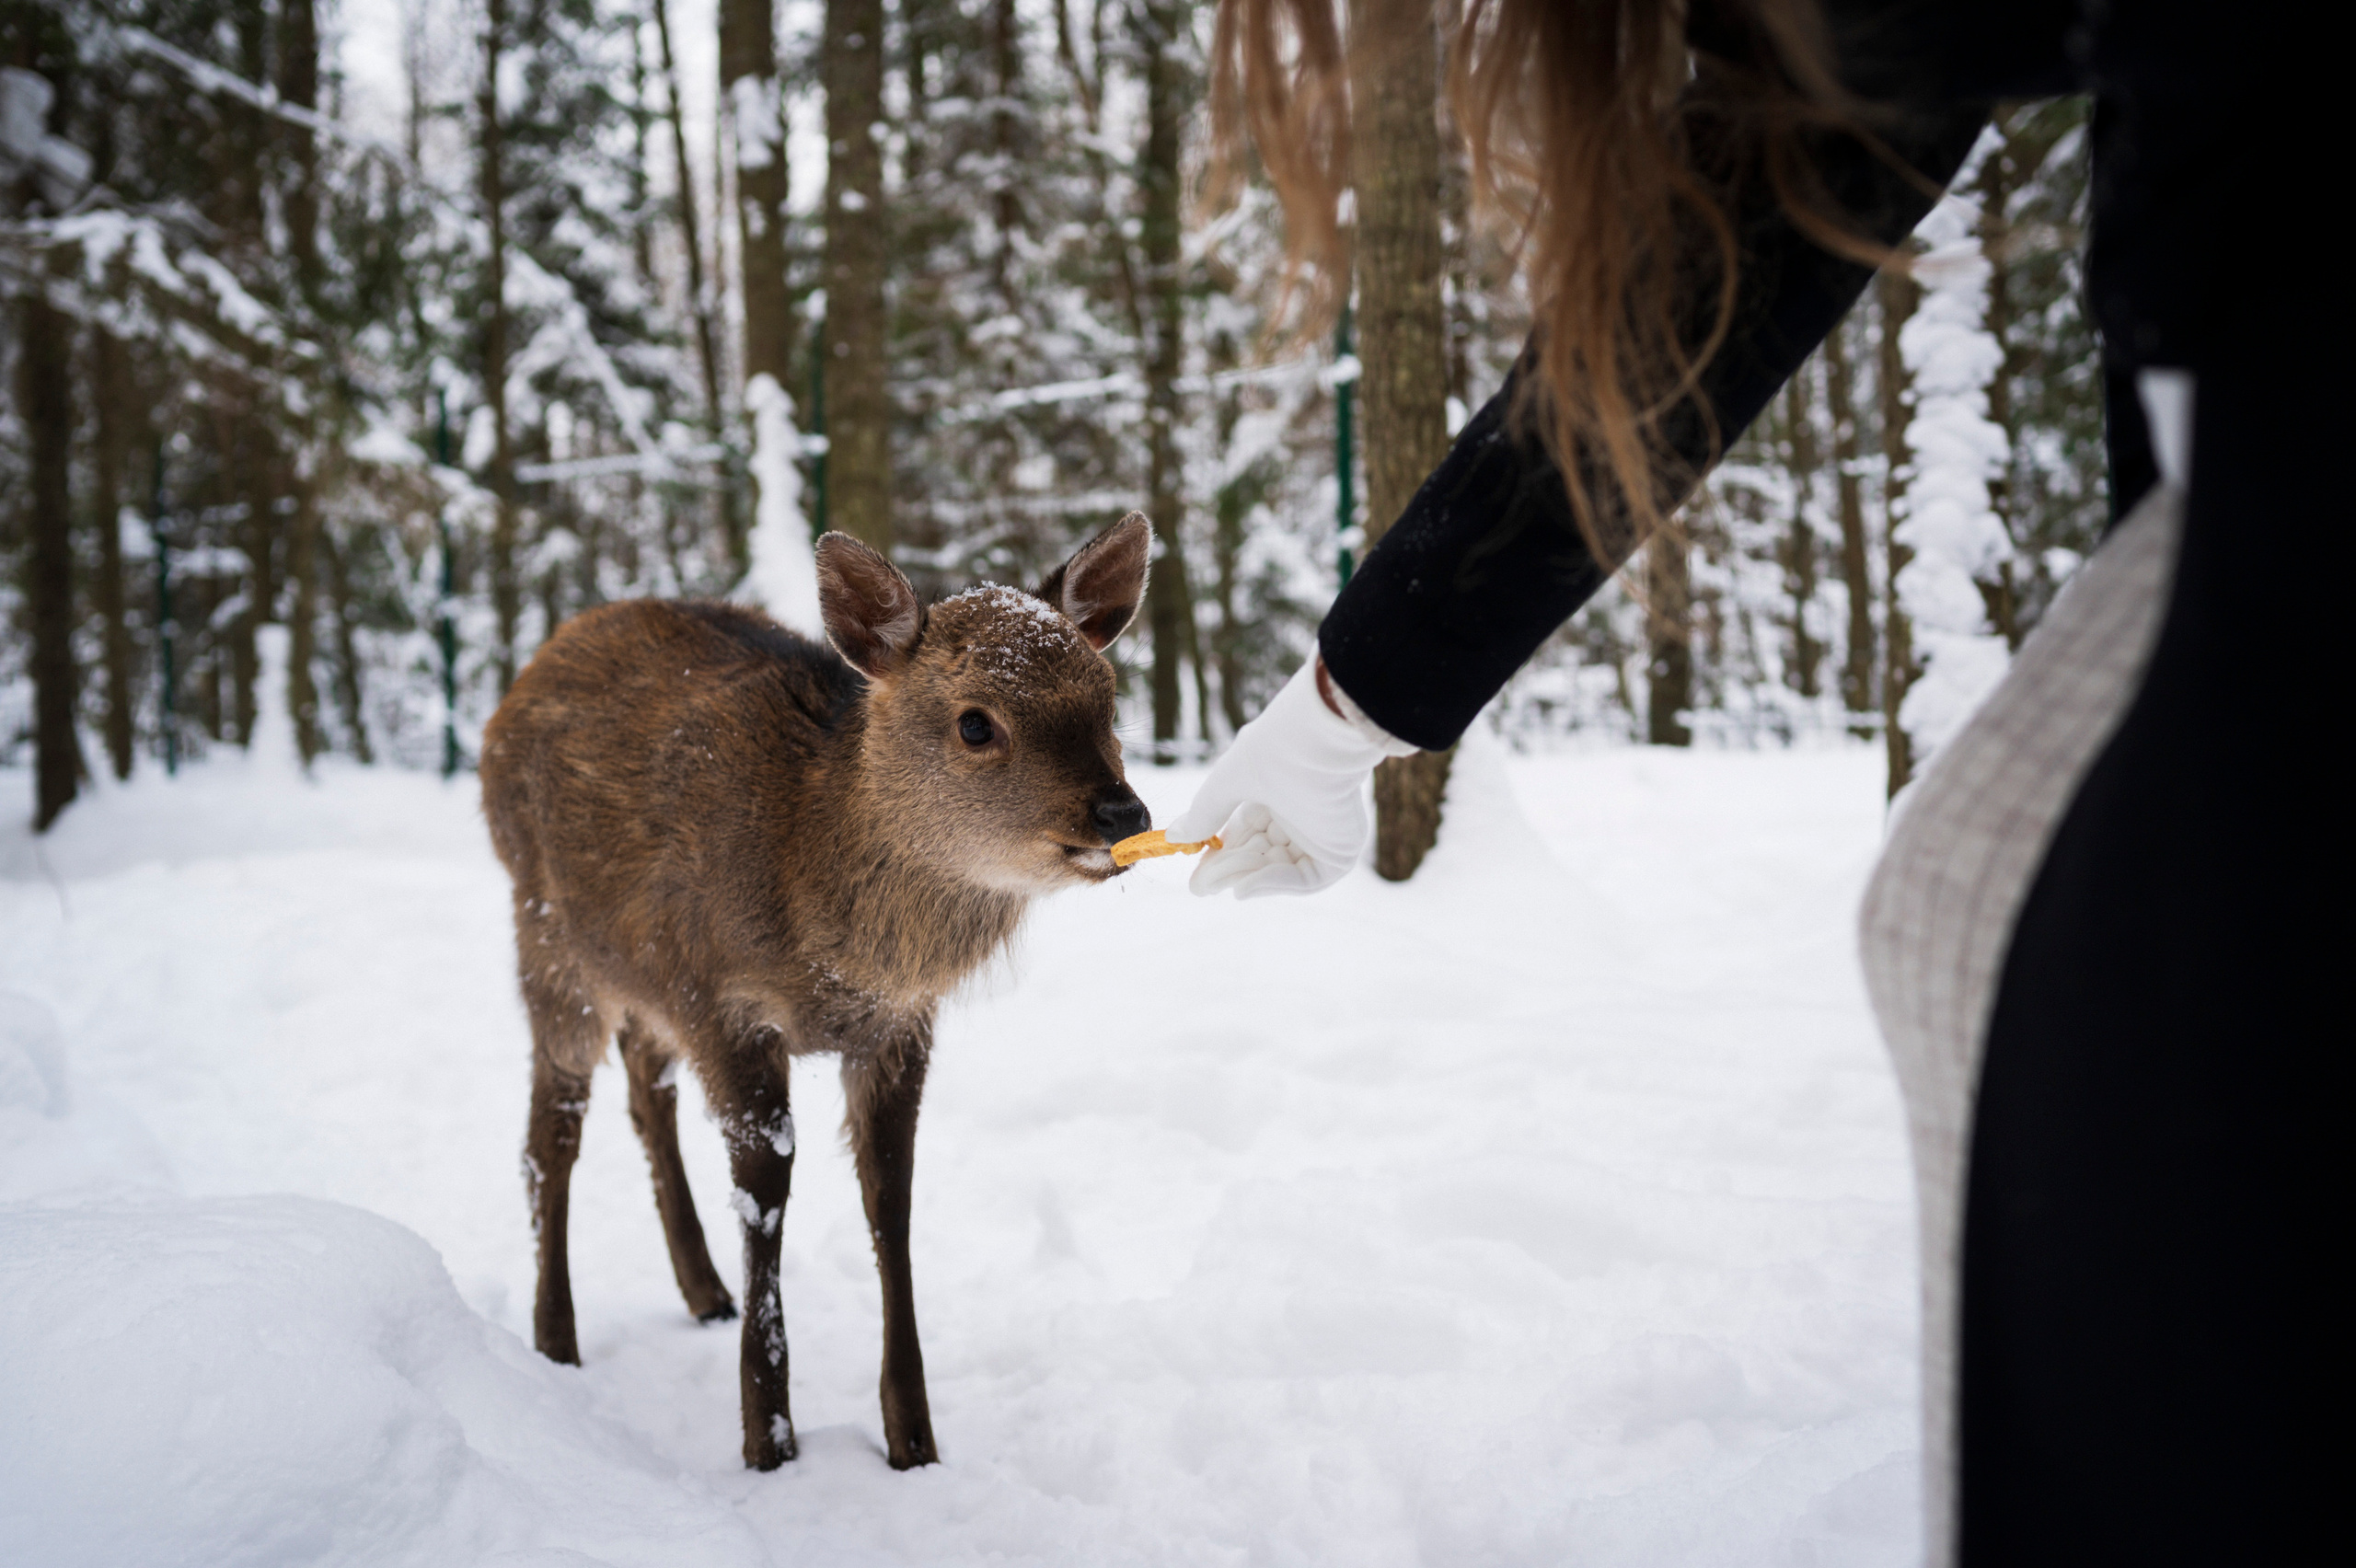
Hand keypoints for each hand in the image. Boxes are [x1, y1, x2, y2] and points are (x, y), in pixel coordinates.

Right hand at [1163, 655, 1412, 899]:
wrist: (1314, 742)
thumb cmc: (1273, 750)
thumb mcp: (1228, 784)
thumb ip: (1205, 812)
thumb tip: (1173, 836)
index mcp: (1279, 793)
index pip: (1247, 833)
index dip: (1220, 852)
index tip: (1195, 871)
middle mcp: (1301, 816)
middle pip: (1261, 854)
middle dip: (1228, 870)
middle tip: (1198, 887)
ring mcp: (1322, 836)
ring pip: (1278, 869)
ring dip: (1244, 876)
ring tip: (1214, 882)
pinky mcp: (1340, 854)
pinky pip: (1304, 879)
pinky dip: (1272, 884)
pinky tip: (1242, 888)